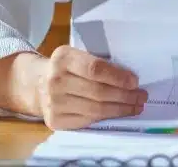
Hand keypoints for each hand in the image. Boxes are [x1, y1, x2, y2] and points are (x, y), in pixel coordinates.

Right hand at [29, 46, 146, 129]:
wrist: (35, 84)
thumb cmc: (65, 68)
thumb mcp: (76, 56)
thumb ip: (97, 63)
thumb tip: (130, 79)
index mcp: (63, 58)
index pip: (95, 69)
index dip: (118, 77)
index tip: (135, 81)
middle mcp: (55, 81)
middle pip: (98, 92)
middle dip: (125, 96)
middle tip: (142, 96)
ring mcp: (54, 103)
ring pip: (96, 109)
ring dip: (121, 109)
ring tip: (136, 106)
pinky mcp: (55, 120)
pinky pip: (88, 121)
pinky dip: (107, 118)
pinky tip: (119, 113)